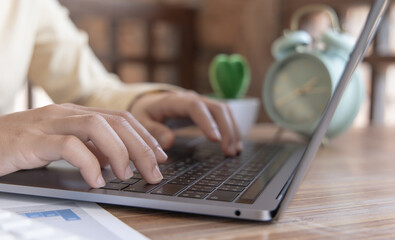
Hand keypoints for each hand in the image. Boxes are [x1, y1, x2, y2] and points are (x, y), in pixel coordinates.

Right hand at [0, 104, 166, 187]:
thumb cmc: (20, 145)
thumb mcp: (61, 145)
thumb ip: (89, 148)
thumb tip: (117, 161)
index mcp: (76, 113)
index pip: (121, 118)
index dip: (145, 137)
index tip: (160, 156)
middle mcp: (66, 113)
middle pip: (116, 122)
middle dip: (141, 147)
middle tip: (154, 172)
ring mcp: (48, 123)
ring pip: (96, 127)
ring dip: (119, 152)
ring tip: (127, 175)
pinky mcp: (31, 140)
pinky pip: (67, 146)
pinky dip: (88, 163)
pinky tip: (96, 180)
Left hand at [130, 91, 242, 155]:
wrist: (148, 103)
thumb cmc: (145, 113)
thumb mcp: (141, 122)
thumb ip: (153, 131)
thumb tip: (169, 142)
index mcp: (175, 101)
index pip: (196, 107)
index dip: (207, 122)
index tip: (215, 140)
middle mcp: (192, 98)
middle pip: (216, 108)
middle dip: (226, 129)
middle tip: (229, 152)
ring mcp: (201, 103)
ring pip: (224, 111)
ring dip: (233, 130)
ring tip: (234, 151)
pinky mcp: (206, 110)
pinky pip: (224, 116)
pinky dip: (232, 129)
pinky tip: (234, 145)